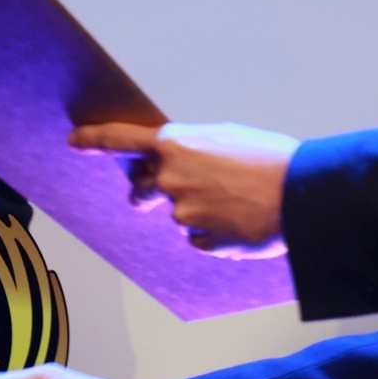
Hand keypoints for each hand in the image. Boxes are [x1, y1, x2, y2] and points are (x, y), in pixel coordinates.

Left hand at [70, 121, 294, 256]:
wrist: (303, 194)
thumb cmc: (270, 160)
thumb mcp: (226, 138)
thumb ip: (191, 149)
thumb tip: (176, 161)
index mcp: (177, 145)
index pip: (121, 140)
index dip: (94, 140)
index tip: (74, 141)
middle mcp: (172, 178)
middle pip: (144, 188)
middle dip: (151, 190)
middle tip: (181, 188)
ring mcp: (183, 212)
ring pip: (177, 215)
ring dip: (198, 210)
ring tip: (236, 201)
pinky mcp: (201, 240)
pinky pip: (197, 238)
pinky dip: (213, 232)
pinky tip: (239, 221)